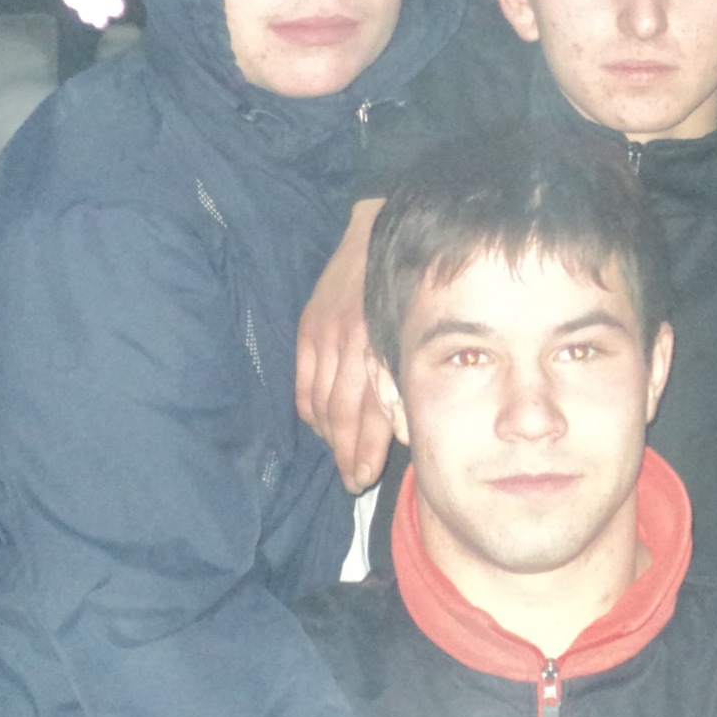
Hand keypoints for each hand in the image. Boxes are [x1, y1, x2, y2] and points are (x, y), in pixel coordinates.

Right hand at [296, 199, 392, 491]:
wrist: (375, 236)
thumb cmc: (408, 290)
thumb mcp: (412, 331)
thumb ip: (403, 377)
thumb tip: (401, 429)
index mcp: (380, 345)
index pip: (369, 410)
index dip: (364, 449)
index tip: (363, 477)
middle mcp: (349, 343)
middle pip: (341, 414)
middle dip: (346, 453)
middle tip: (352, 481)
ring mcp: (324, 336)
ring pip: (320, 404)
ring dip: (330, 437)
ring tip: (340, 459)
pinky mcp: (307, 329)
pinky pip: (304, 385)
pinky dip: (312, 412)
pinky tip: (323, 426)